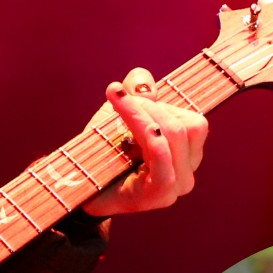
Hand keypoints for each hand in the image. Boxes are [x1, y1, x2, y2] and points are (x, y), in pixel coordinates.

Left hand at [83, 67, 208, 216]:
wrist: (78, 189)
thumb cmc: (103, 154)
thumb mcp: (118, 117)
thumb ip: (135, 93)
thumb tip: (142, 78)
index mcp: (186, 154)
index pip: (194, 122)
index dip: (163, 103)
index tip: (123, 93)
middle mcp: (188, 172)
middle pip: (189, 125)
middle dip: (151, 106)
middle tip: (118, 101)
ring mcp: (177, 186)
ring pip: (175, 133)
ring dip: (143, 114)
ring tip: (117, 108)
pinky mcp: (160, 194)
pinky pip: (162, 155)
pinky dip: (148, 134)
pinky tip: (133, 127)